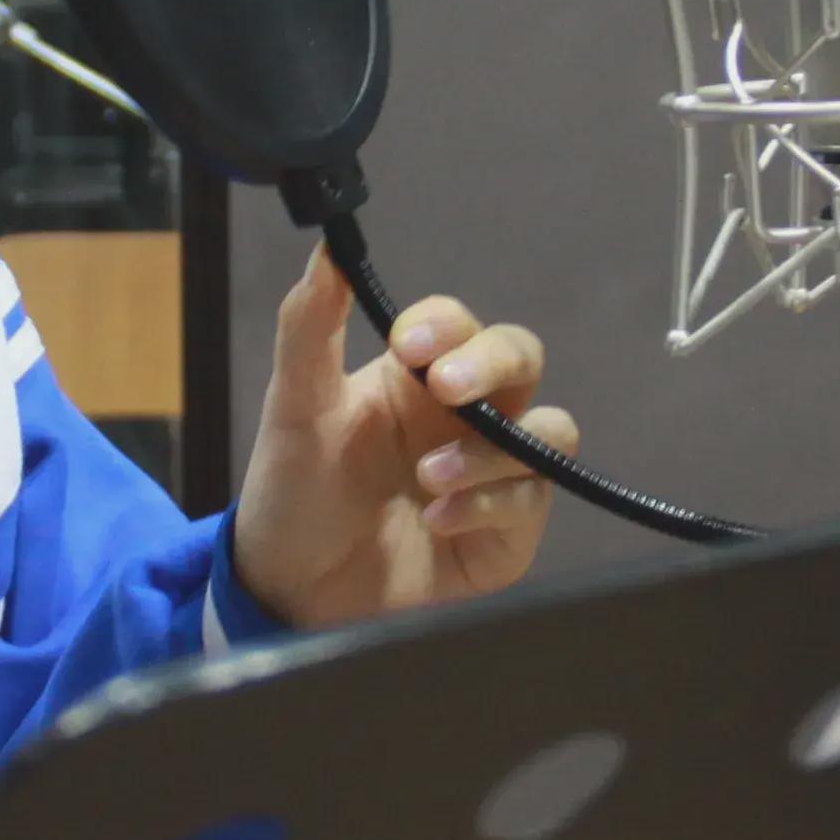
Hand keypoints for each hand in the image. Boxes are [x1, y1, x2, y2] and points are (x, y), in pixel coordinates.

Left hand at [230, 251, 579, 631]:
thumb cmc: (294, 495)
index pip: (457, 325)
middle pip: (522, 360)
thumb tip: (327, 244)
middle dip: (493, 364)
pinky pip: (531, 501)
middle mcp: (465, 419)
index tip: (410, 344)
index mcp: (416, 379)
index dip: (444, 325)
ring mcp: (495, 475)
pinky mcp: (508, 535)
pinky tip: (437, 519)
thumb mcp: (295, 411)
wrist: (291, 595)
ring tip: (428, 477)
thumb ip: (309, 329)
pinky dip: (488, 503)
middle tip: (448, 386)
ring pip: (547, 431)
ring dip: (493, 448)